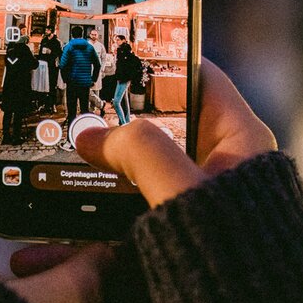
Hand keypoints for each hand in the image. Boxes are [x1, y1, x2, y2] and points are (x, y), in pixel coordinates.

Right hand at [75, 58, 276, 206]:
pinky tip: (69, 219)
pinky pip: (136, 206)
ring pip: (142, 167)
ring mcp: (199, 194)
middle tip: (75, 109)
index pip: (198, 76)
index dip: (160, 59)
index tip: (118, 50)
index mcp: (239, 136)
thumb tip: (93, 134)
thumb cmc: (241, 251)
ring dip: (103, 168)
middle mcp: (220, 159)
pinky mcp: (180, 226)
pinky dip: (104, 209)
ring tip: (61, 162)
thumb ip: (140, 152)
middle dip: (117, 119)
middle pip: (161, 122)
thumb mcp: (184, 189)